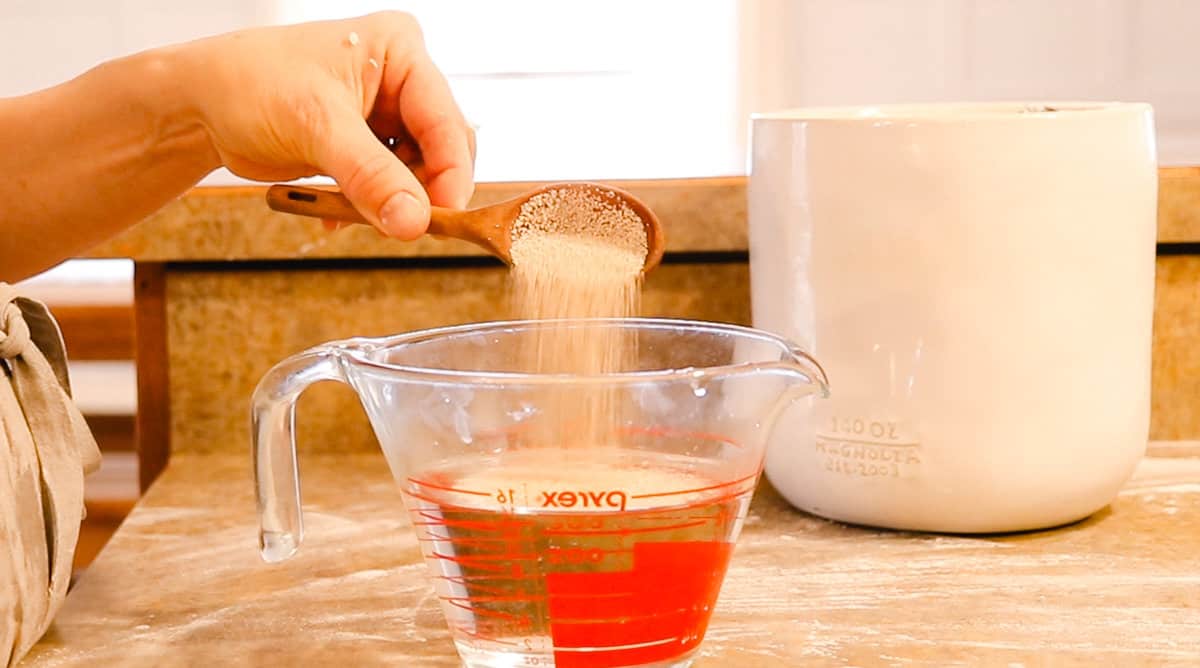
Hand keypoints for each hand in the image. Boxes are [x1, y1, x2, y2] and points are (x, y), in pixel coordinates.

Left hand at [181, 12, 475, 238]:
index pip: (446, 121)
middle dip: (419, 192)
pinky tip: (338, 215)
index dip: (451, 174)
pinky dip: (370, 207)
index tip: (441, 217)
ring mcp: (386, 115)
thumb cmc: (250, 85)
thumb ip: (371, 177)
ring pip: (417, 175)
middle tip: (401, 226)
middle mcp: (401, 80)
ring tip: (351, 214)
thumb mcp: (317, 127)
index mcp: (401, 51)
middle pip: (441, 152)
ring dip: (390, 204)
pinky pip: (390, 187)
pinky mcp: (368, 146)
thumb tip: (415, 222)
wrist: (200, 104)